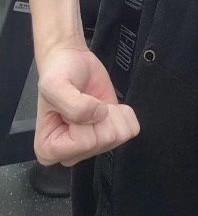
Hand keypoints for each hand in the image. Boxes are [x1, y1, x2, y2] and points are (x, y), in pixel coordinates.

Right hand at [35, 47, 139, 166]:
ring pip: (119, 136)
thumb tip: (100, 114)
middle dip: (99, 115)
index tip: (72, 104)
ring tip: (93, 103)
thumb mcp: (55, 85)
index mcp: (49, 149)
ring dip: (111, 113)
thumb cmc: (58, 73)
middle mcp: (71, 153)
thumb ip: (73, 105)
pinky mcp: (111, 137)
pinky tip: (106, 106)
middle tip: (85, 102)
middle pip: (104, 141)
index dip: (84, 118)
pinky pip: (131, 130)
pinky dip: (123, 112)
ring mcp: (93, 147)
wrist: (72, 61)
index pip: (83, 143)